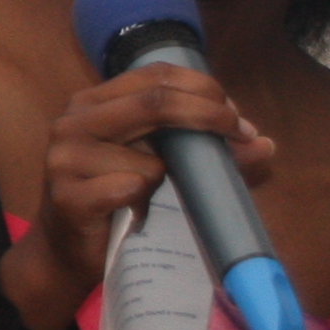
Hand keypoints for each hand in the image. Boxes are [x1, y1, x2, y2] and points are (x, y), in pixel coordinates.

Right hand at [1, 65, 276, 329]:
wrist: (68, 254)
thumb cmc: (118, 202)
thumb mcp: (163, 169)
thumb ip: (210, 155)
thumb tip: (264, 145)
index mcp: (94, 103)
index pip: (154, 76)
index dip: (202, 88)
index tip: (235, 117)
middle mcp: (74, 121)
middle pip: (154, 102)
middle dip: (208, 116)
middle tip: (240, 134)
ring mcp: (65, 159)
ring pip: (150, 159)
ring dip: (167, 180)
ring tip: (150, 198)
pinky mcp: (68, 197)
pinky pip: (131, 190)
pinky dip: (144, 202)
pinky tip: (131, 212)